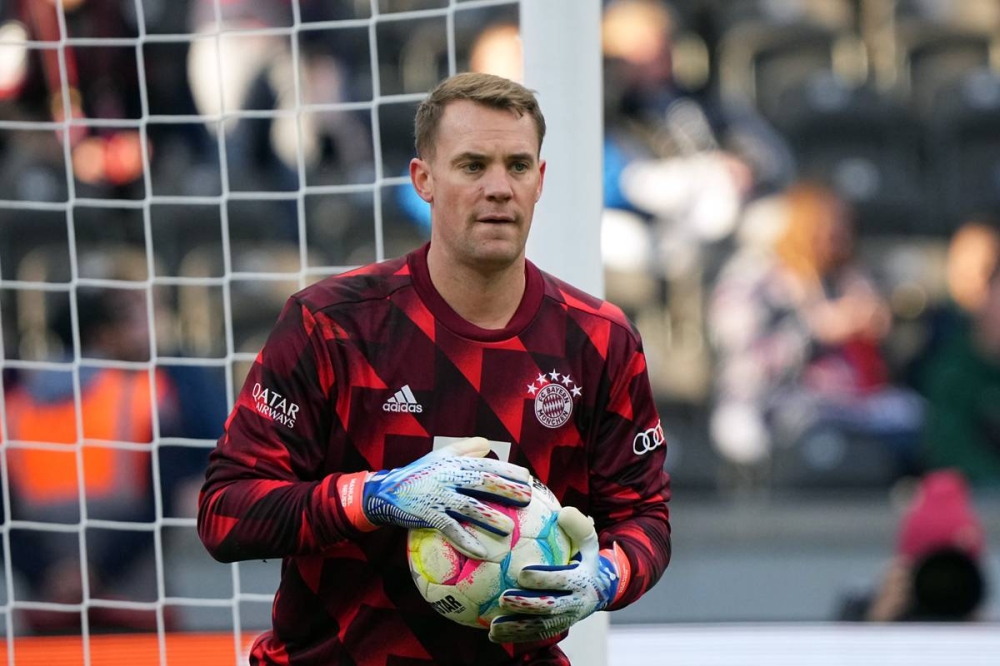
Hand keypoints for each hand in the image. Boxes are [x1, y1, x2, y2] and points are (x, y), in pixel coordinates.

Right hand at [341, 437, 531, 558]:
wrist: (387, 491)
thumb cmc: (419, 473)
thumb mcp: (440, 456)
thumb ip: (465, 449)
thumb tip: (488, 445)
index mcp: (455, 464)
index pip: (486, 465)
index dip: (507, 470)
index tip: (527, 477)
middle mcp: (449, 478)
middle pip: (483, 482)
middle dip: (506, 490)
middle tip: (527, 499)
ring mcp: (439, 497)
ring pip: (469, 507)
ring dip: (490, 518)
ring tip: (510, 529)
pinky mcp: (429, 515)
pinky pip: (451, 530)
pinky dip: (466, 541)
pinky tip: (482, 553)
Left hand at [488, 506, 628, 642]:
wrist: (599, 590)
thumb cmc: (585, 558)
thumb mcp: (588, 541)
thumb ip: (578, 526)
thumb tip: (563, 512)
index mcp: (582, 580)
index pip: (563, 581)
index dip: (544, 578)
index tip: (522, 573)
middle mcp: (575, 603)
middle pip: (550, 608)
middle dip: (527, 605)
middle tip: (504, 598)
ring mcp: (565, 619)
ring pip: (540, 627)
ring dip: (516, 627)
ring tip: (494, 626)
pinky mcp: (555, 629)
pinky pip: (534, 635)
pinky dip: (514, 636)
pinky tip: (493, 635)